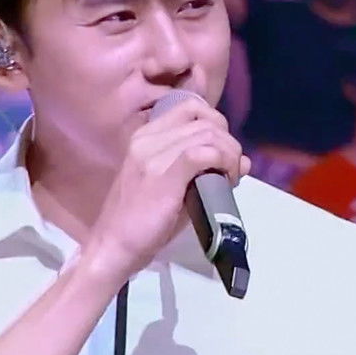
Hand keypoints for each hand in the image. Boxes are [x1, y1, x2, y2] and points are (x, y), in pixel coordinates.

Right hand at [82, 98, 249, 281]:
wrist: (113, 246)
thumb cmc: (141, 223)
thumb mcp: (172, 187)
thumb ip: (203, 169)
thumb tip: (242, 161)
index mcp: (145, 136)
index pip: (190, 107)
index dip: (216, 124)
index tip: (223, 150)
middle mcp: (148, 139)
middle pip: (205, 119)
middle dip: (228, 141)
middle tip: (231, 168)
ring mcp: (154, 154)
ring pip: (209, 134)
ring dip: (229, 154)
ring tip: (229, 177)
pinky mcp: (164, 174)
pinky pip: (205, 153)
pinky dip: (224, 163)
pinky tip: (227, 180)